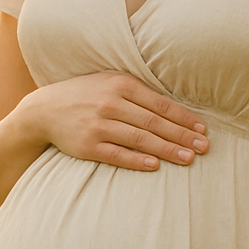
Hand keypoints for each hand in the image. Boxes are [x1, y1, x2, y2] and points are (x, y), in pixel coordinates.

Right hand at [22, 72, 208, 171]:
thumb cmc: (86, 95)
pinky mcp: (87, 146)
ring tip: (188, 158)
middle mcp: (110, 103)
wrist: (44, 110)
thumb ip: (139, 92)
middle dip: (182, 136)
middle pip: (154, 122)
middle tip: (204, 147)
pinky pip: (117, 155)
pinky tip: (155, 165)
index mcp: (120, 85)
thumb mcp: (110, 82)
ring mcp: (98, 125)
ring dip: (167, 150)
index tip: (202, 129)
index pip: (160, 103)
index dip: (184, 118)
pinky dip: (137, 160)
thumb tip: (175, 109)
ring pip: (139, 139)